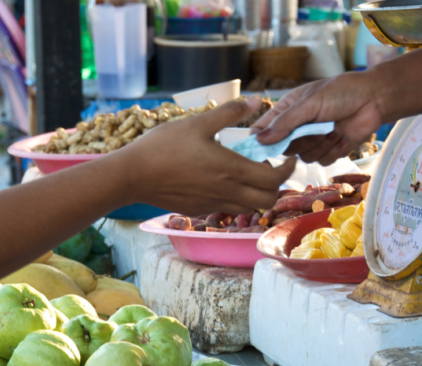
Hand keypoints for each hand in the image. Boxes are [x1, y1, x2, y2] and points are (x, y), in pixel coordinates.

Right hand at [113, 97, 296, 215]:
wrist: (133, 176)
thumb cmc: (163, 147)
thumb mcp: (198, 123)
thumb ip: (229, 112)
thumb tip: (255, 100)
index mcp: (231, 170)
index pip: (274, 179)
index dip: (287, 168)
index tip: (288, 156)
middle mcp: (227, 192)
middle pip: (268, 200)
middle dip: (276, 185)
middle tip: (269, 166)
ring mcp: (213, 203)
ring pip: (249, 207)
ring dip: (256, 192)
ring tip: (247, 172)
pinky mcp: (200, 208)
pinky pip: (228, 207)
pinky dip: (236, 197)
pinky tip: (222, 179)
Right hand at [251, 70, 384, 164]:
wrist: (373, 99)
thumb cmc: (340, 92)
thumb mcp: (309, 103)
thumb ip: (285, 122)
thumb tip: (260, 139)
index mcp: (286, 111)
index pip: (263, 130)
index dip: (260, 141)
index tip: (262, 148)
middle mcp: (297, 128)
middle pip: (283, 149)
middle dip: (299, 141)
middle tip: (313, 127)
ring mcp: (313, 141)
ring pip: (303, 158)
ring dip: (319, 144)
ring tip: (332, 127)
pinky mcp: (328, 151)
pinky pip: (321, 161)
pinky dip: (331, 150)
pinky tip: (340, 135)